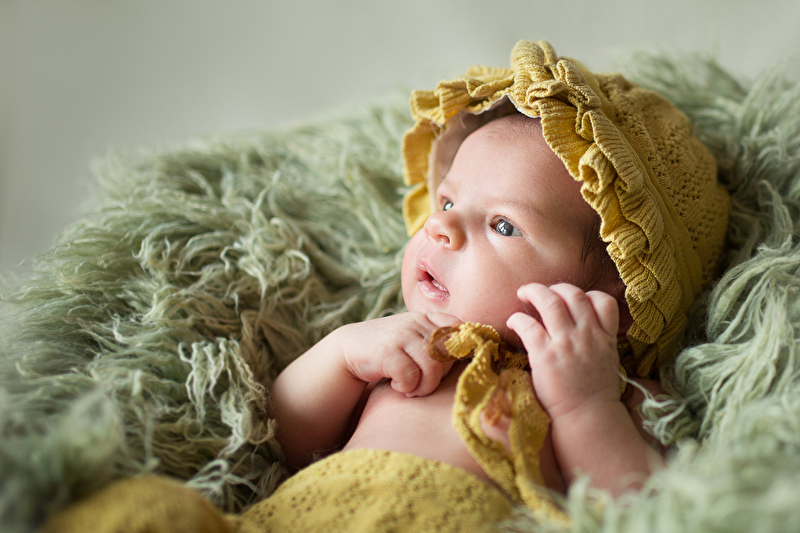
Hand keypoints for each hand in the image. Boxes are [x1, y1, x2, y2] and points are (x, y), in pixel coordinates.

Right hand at [334, 312, 460, 396]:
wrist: (350, 350)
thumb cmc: (391, 350)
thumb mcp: (416, 340)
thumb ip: (440, 344)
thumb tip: (475, 358)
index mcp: (428, 319)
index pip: (460, 331)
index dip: (460, 353)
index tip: (448, 368)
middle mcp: (416, 323)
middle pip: (448, 355)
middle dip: (438, 377)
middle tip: (422, 384)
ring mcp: (401, 335)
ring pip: (432, 367)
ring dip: (424, 386)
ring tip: (412, 388)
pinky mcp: (387, 352)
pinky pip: (410, 376)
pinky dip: (407, 387)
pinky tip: (398, 385)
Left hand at [506, 283, 620, 419]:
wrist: (588, 417)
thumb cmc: (595, 395)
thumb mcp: (608, 362)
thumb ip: (599, 342)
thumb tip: (583, 329)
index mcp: (605, 337)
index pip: (604, 301)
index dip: (588, 295)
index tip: (574, 300)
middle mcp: (587, 335)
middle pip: (573, 294)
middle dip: (556, 287)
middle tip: (542, 292)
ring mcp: (566, 343)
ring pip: (550, 301)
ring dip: (534, 291)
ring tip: (524, 293)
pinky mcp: (544, 355)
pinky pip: (528, 325)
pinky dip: (518, 318)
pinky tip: (513, 321)